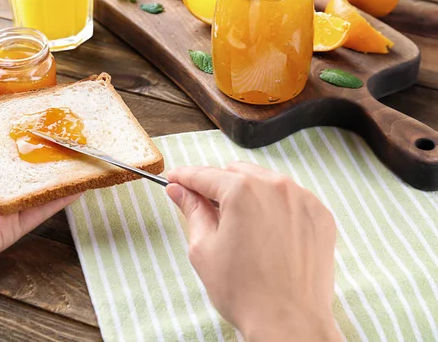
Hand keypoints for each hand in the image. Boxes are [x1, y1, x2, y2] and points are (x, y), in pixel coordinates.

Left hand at [0, 110, 78, 340]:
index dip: (19, 139)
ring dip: (58, 177)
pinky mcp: (9, 228)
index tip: (37, 122)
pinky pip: (37, 213)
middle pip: (24, 171)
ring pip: (36, 191)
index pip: (2, 154)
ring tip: (83, 158)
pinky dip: (58, 201)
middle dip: (45, 156)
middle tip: (69, 138)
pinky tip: (79, 186)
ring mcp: (1, 210)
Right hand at [166, 163, 339, 341]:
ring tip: (240, 225)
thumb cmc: (245, 292)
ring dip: (248, 194)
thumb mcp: (204, 249)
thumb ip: (192, 211)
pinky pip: (291, 199)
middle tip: (205, 207)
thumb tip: (180, 191)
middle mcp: (275, 187)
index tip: (176, 180)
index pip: (205, 175)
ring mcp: (302, 200)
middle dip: (218, 185)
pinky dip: (275, 207)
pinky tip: (266, 232)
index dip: (185, 177)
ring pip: (265, 182)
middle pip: (236, 173)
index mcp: (242, 191)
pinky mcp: (320, 216)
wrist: (289, 323)